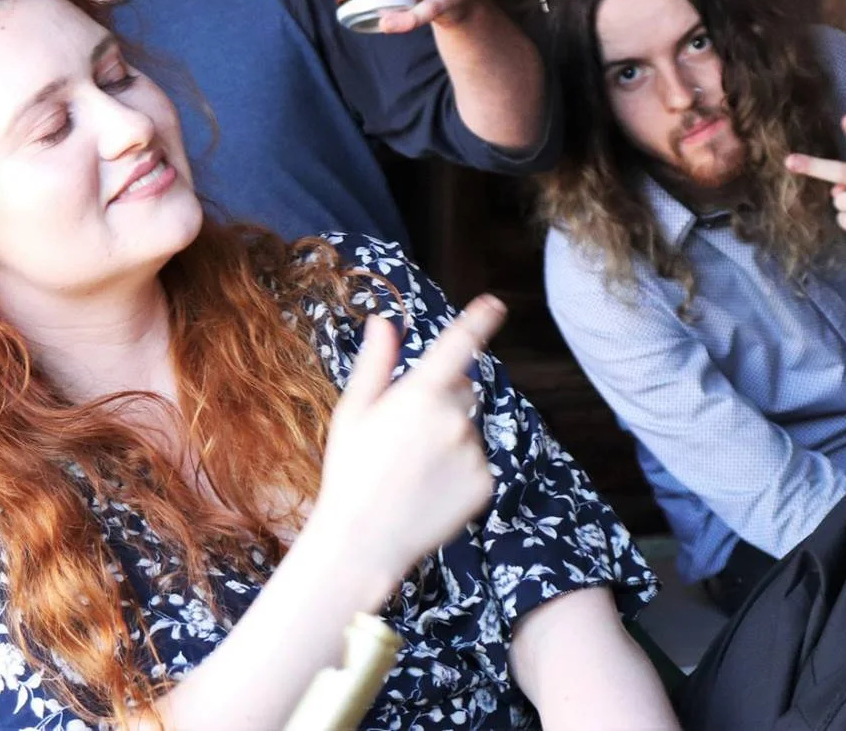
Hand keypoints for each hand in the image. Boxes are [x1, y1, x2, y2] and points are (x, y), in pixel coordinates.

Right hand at [311, 295, 506, 592]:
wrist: (364, 540)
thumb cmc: (351, 471)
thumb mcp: (353, 412)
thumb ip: (376, 363)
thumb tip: (384, 322)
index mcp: (421, 395)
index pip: (458, 345)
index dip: (479, 321)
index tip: (494, 304)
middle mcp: (455, 419)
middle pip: (461, 390)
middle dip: (442, 398)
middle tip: (405, 432)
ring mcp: (474, 453)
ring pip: (468, 428)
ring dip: (450, 437)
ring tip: (413, 469)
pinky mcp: (486, 483)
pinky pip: (477, 461)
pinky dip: (460, 469)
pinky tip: (430, 488)